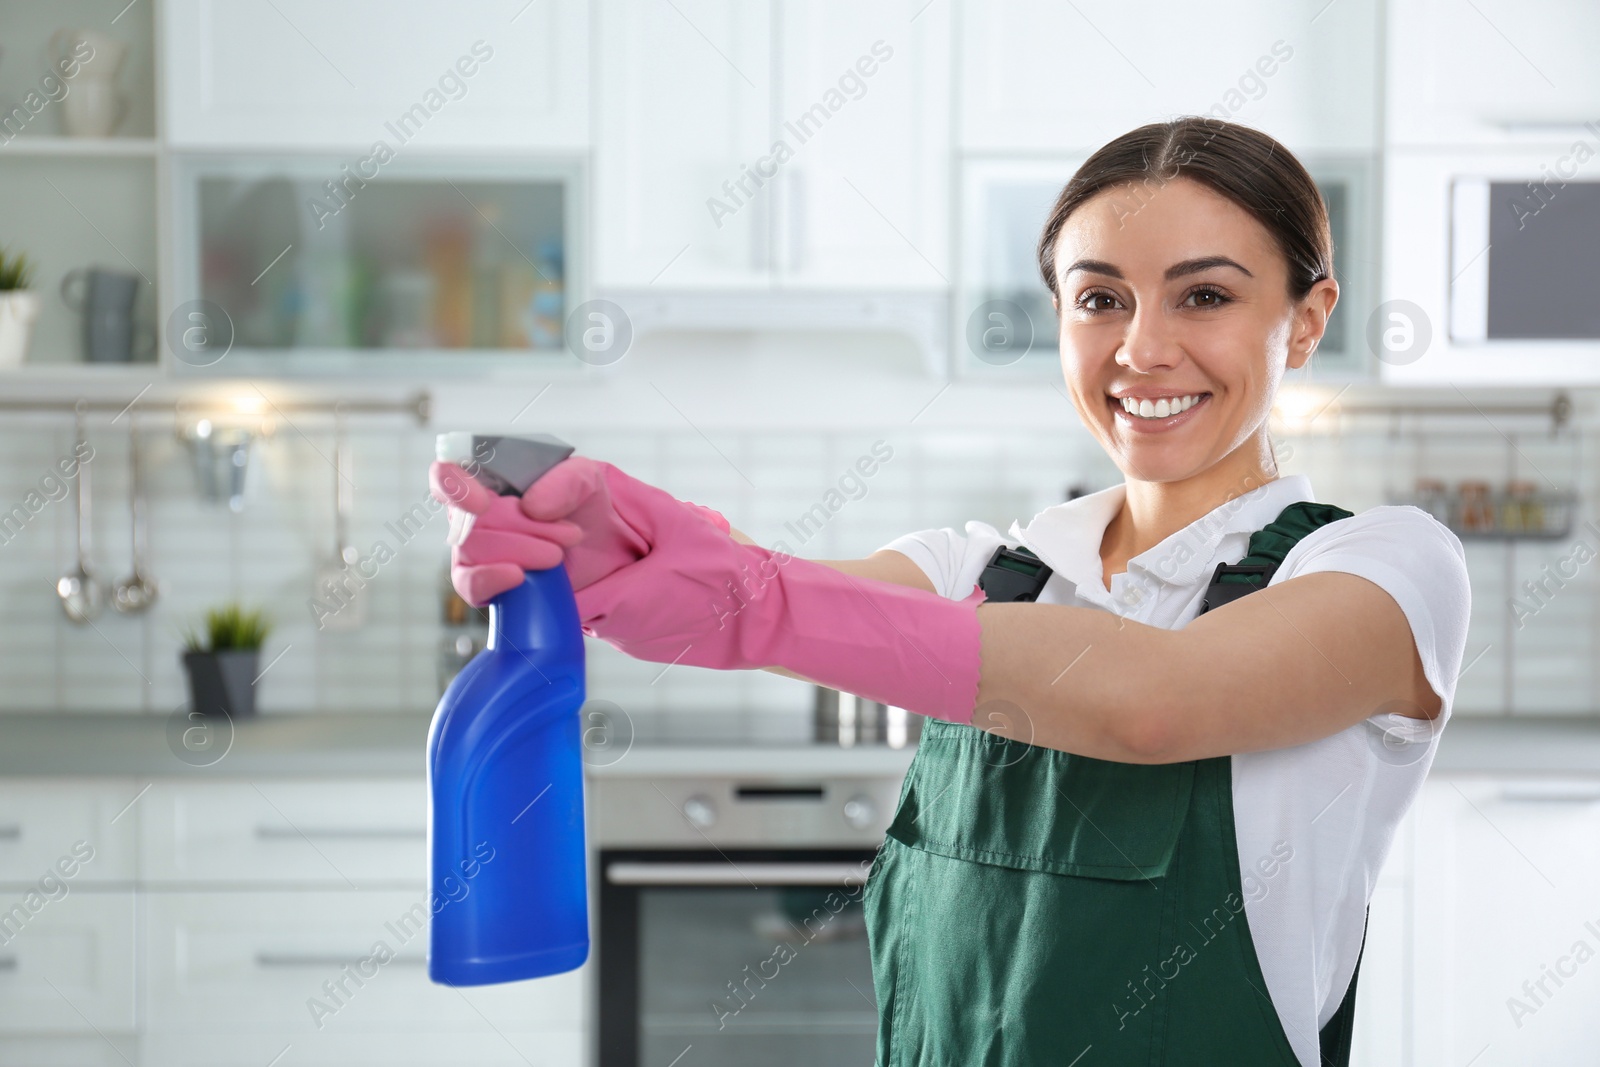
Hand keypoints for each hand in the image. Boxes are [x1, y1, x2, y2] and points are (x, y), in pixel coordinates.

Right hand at [429, 456, 730, 606]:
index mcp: (590, 488)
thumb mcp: (673, 532)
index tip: (508, 498)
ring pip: (471, 542)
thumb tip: (534, 530)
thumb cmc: (715, 567)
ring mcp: (544, 557)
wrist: (737, 618)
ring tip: (547, 564)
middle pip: (481, 502)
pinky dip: (484, 580)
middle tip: (559, 545)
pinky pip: (484, 584)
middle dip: (500, 519)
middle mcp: (557, 517)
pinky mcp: (541, 598)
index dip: (486, 474)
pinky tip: (515, 581)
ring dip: (493, 548)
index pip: (522, 463)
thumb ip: (602, 524)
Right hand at [429, 461, 584, 605]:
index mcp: (487, 477)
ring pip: (473, 552)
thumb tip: (531, 507)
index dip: (453, 486)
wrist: (600, 551)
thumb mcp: (586, 479)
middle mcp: (471, 512)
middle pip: (471, 521)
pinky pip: (470, 585)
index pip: (447, 475)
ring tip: (559, 555)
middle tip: (570, 534)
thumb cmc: (582, 506)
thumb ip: (564, 482)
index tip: (482, 503)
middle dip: (522, 529)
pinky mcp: (484, 583)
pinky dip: (492, 580)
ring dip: (522, 553)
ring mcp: (474, 549)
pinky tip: (519, 577)